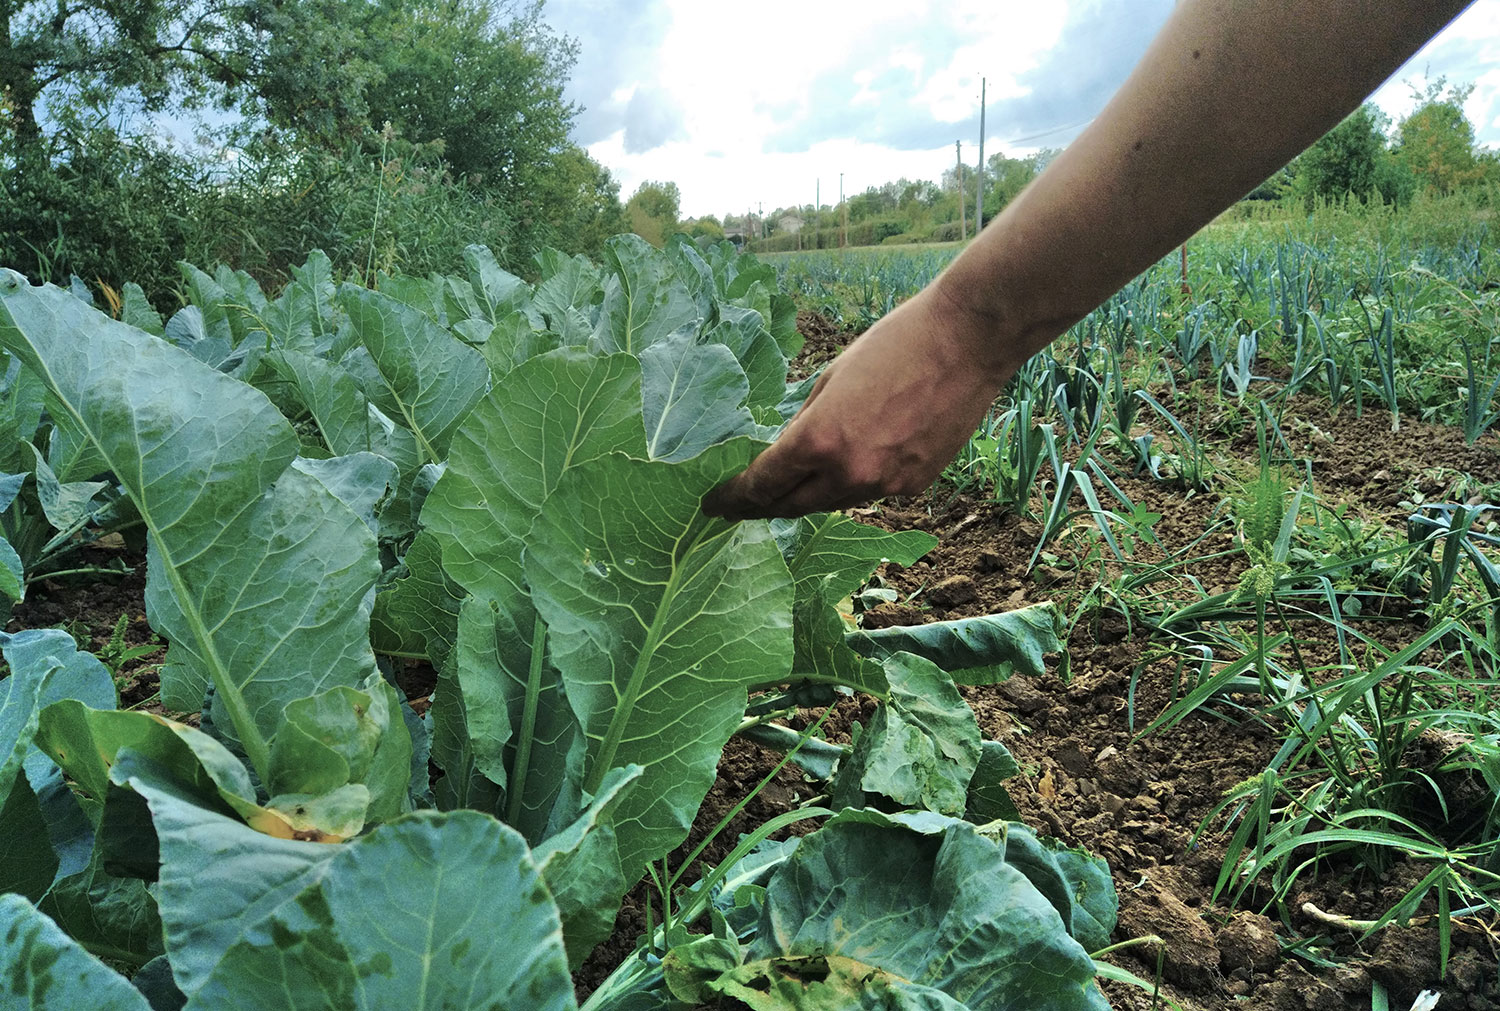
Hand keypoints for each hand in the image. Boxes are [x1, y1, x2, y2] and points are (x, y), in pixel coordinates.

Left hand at [702, 284, 1009, 519]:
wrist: (967, 340)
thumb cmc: (895, 343)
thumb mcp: (830, 377)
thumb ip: (804, 422)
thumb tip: (786, 451)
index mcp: (819, 441)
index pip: (762, 484)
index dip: (733, 497)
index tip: (713, 503)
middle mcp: (849, 474)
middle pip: (791, 507)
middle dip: (761, 507)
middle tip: (738, 507)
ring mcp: (885, 486)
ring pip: (831, 502)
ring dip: (807, 496)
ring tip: (789, 487)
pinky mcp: (914, 486)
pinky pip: (869, 492)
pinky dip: (852, 483)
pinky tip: (851, 462)